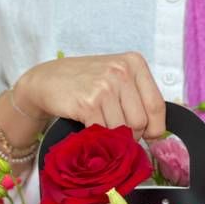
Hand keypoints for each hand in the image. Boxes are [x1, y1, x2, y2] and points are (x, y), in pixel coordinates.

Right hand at [14, 52, 165, 139]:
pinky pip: (104, 133)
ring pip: (123, 130)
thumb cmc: (85, 82)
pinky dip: (99, 139)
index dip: (154, 128)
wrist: (46, 80)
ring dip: (113, 138)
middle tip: (117, 133)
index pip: (157, 106)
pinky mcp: (88, 103)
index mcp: (134, 63)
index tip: (147, 137)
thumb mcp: (117, 79)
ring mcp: (104, 86)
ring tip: (101, 129)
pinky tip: (91, 131)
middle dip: (131, 136)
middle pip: (140, 122)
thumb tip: (158, 134)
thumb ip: (138, 99)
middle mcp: (121, 71)